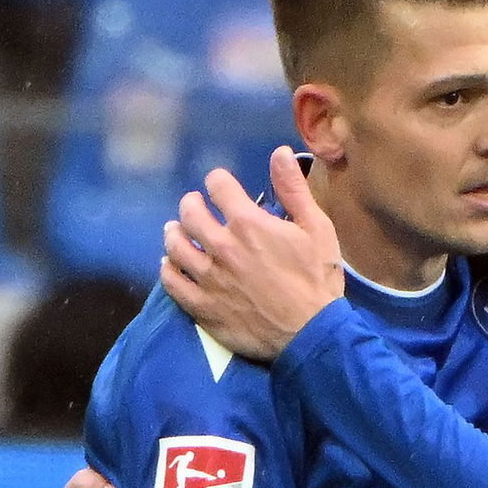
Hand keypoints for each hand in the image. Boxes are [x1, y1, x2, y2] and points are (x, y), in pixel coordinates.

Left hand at [160, 147, 344, 361]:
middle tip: (195, 205)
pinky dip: (168, 269)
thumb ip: (294, 190)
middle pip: (190, 213)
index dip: (218, 181)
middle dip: (191, 203)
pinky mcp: (202, 306)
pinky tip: (172, 265)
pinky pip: (172, 282)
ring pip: (175, 246)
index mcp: (249, 224)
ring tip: (177, 232)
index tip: (220, 185)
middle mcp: (222, 247)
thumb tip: (280, 152)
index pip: (219, 186)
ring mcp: (208, 278)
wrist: (312, 335)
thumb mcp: (317, 229)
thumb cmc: (318, 280)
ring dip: (174, 233)